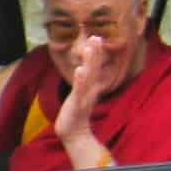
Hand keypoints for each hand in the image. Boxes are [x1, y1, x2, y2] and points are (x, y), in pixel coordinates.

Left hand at [53, 35, 112, 164]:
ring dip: (90, 62)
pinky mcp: (77, 104)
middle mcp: (90, 90)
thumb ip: (85, 83)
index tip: (96, 37)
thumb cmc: (76, 113)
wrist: (73, 133)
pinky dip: (81, 80)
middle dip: (95, 53)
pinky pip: (80, 90)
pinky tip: (80, 70)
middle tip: (96, 37)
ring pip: (89, 77)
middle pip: (94, 68)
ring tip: (90, 48)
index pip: (94, 67)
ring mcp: (84, 96)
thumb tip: (85, 71)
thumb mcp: (81, 95)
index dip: (96, 53)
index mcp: (90, 87)